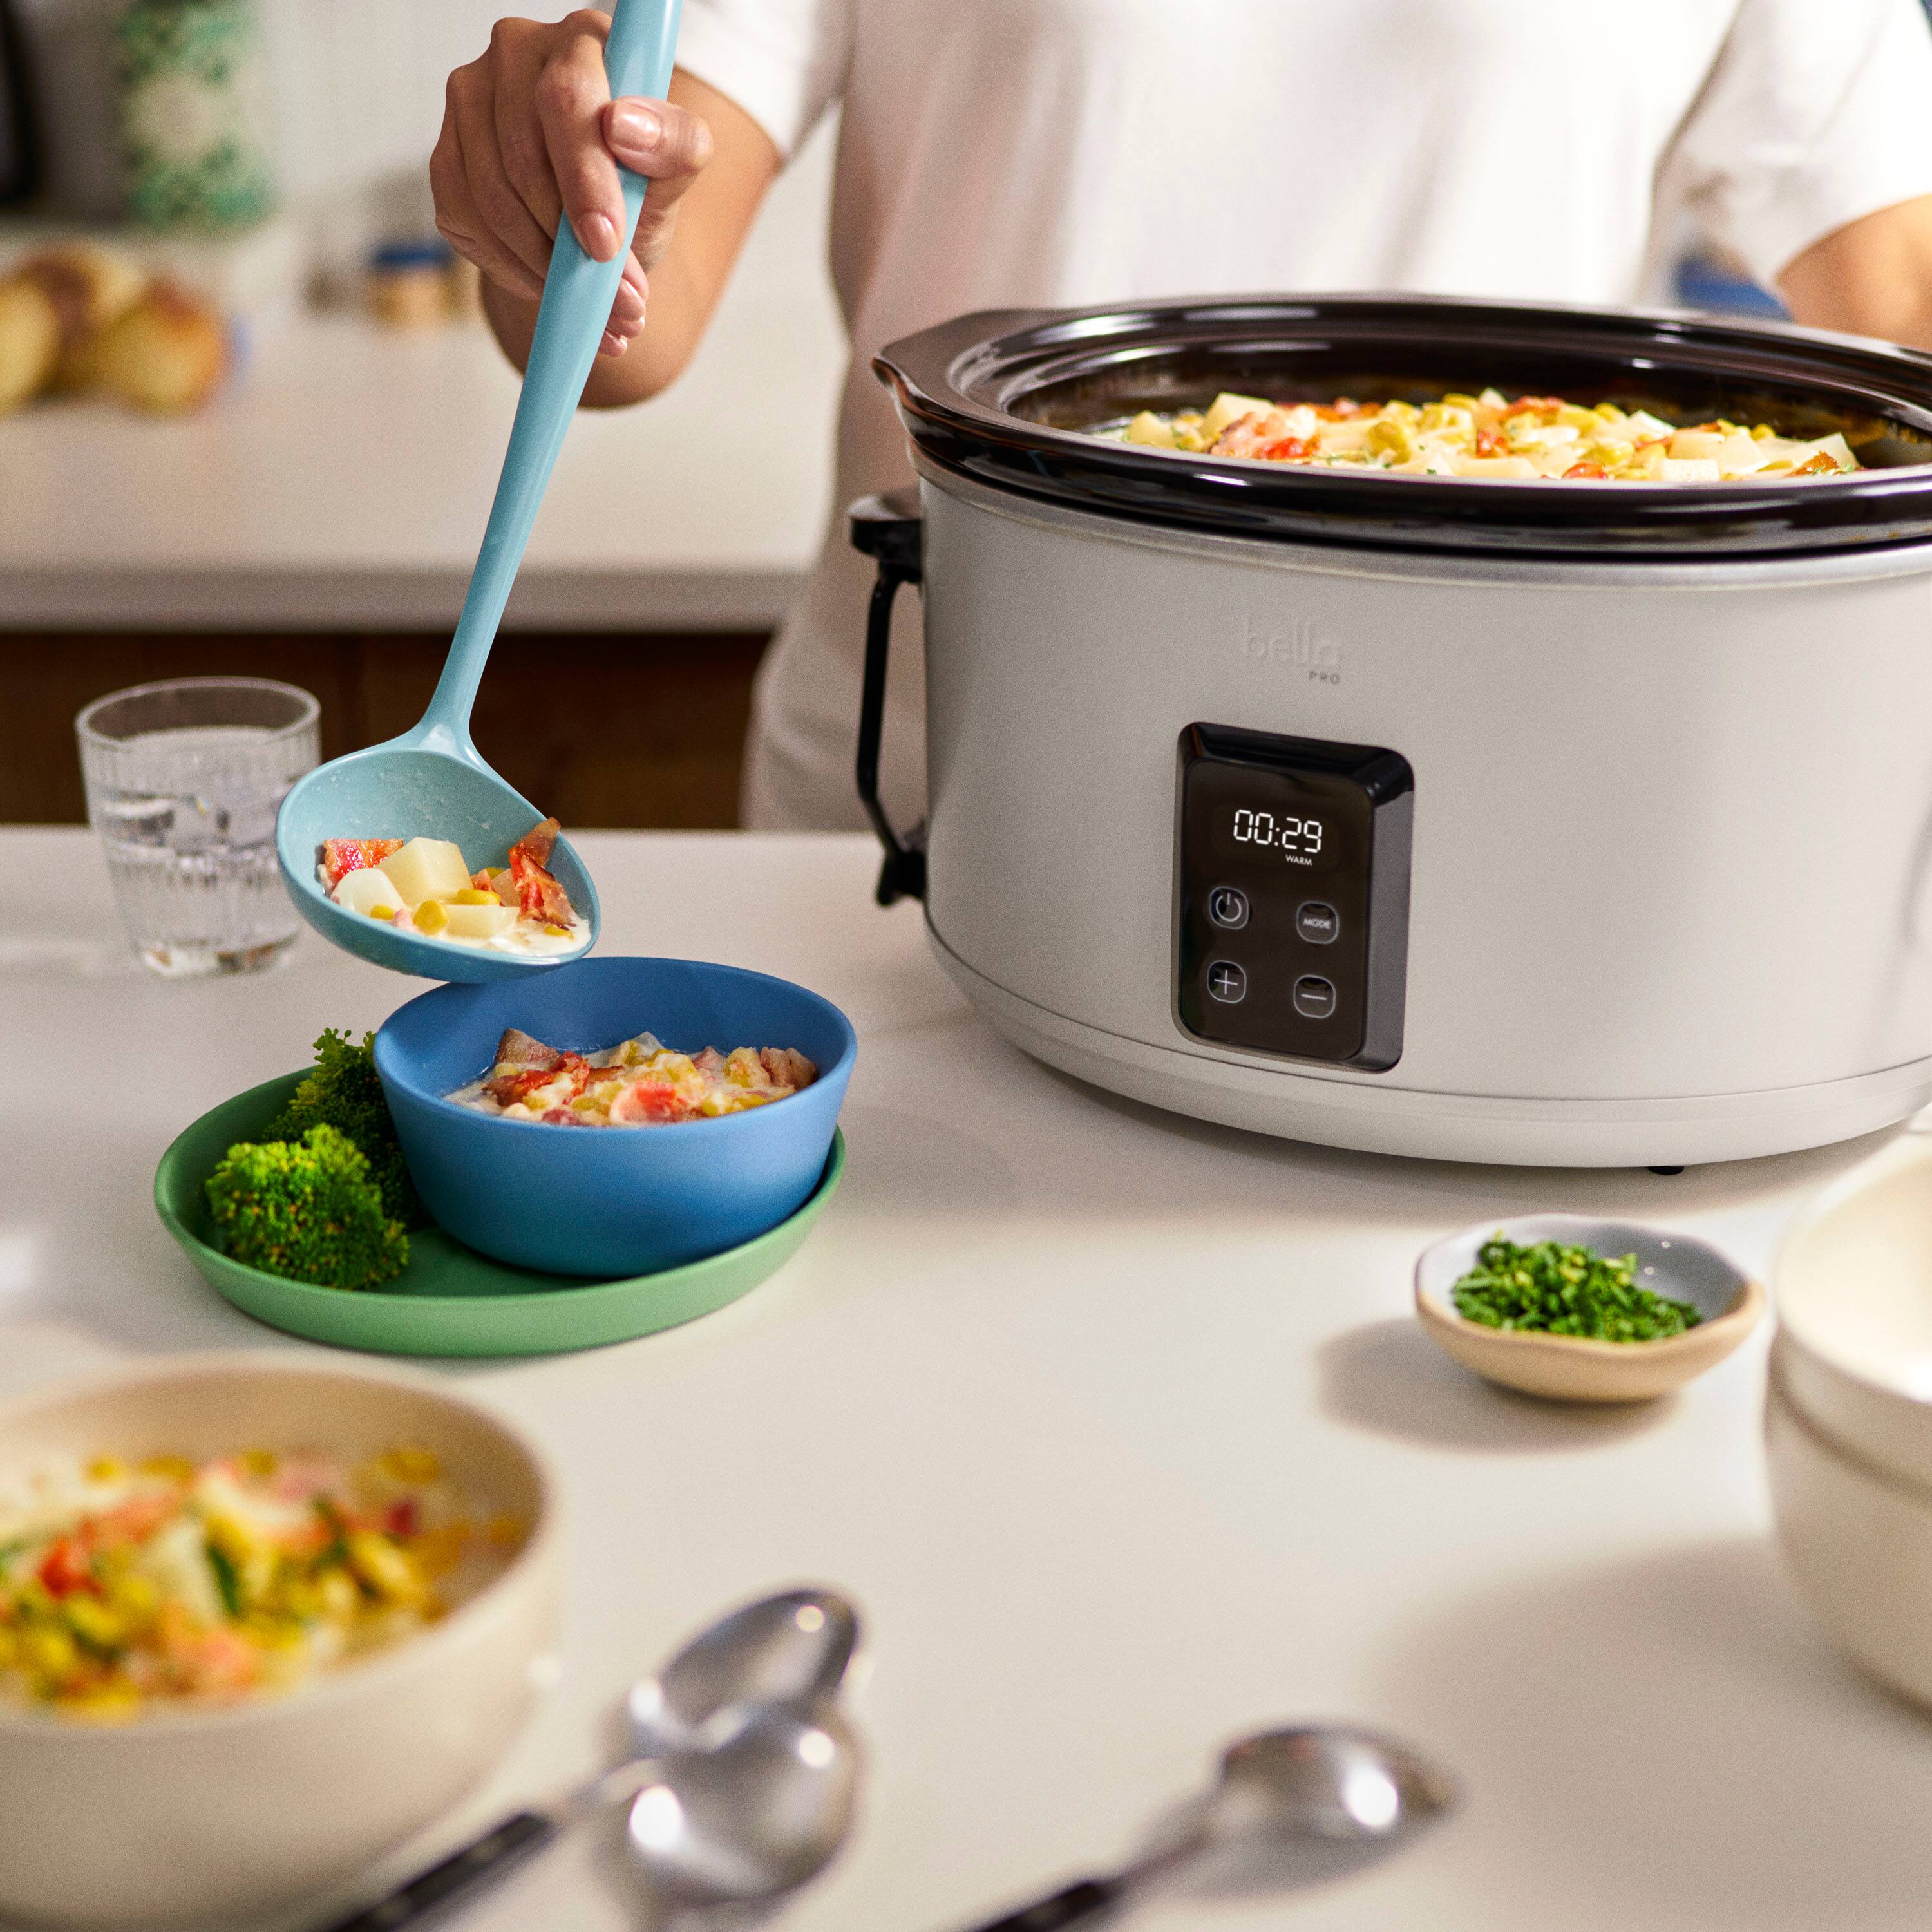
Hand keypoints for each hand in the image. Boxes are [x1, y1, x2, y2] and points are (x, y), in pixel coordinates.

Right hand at [432, 11, 713, 357]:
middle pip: (522, 156)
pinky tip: (551, 285)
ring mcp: (470, 101)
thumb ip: (674, 145)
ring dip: (546, 266)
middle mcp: (516, 54)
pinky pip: (466, 221)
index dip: (583, 178)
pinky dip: (514, 268)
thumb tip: (625, 127)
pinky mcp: (445, 156)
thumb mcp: (677, 171)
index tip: (606, 244)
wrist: (602, 226)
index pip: (566, 99)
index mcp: (582, 41)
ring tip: (597, 304)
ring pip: (491, 197)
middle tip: (619, 300)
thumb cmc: (641, 186)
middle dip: (570, 243)